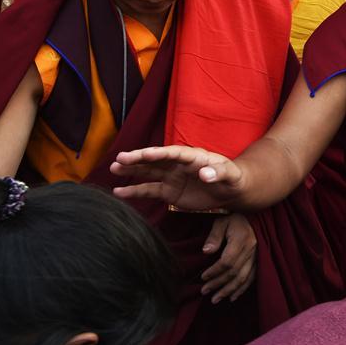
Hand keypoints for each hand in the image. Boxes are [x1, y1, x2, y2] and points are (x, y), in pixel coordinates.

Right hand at [110, 145, 244, 210]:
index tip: (144, 154)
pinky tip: (119, 191)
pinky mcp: (169, 192)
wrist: (230, 190)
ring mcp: (171, 177)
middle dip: (138, 158)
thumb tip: (206, 174)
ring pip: (148, 172)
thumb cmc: (232, 178)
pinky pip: (149, 190)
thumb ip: (219, 173)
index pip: (173, 153)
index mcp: (192, 156)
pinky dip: (134, 191)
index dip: (159, 153)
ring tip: (113, 168)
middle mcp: (178, 164)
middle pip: (155, 160)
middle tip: (120, 158)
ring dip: (132, 170)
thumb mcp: (230, 175)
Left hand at [200, 214, 257, 303]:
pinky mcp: (260, 261)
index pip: (227, 261)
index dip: (214, 271)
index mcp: (241, 239)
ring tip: (215, 299)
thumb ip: (214, 236)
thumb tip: (206, 251)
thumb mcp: (222, 221)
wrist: (255, 217)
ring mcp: (257, 257)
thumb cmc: (235, 218)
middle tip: (204, 291)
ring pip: (243, 278)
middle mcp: (251, 249)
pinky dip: (242, 289)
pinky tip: (232, 297)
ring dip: (228, 290)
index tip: (203, 277)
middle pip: (234, 272)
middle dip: (218, 284)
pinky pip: (252, 279)